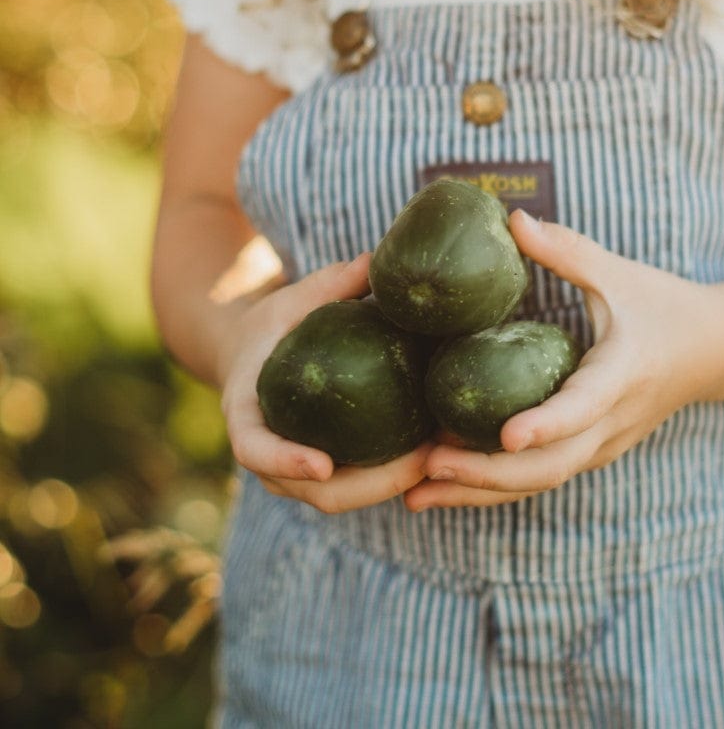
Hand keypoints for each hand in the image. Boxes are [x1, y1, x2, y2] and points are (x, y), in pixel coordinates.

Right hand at [218, 253, 432, 512]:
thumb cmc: (275, 324)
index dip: (285, 461)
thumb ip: (329, 285)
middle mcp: (268, 456)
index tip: (323, 465)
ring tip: (442, 457)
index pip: (255, 450)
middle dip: (372, 485)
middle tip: (423, 459)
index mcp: (246, 413)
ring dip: (392, 486)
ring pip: (343, 498)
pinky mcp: (326, 472)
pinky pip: (359, 486)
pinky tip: (439, 454)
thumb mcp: (293, 300)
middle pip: (316, 492)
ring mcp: (296, 471)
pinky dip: (395, 478)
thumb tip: (376, 260)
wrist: (255, 356)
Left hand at [403, 212, 718, 510]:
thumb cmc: (663, 305)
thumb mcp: (620, 273)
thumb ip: (566, 250)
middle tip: (425, 465)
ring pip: (542, 482)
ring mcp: (604, 445)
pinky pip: (543, 477)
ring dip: (480, 490)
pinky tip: (446, 482)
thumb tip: (510, 219)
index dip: (547, 424)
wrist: (714, 351)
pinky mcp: (592, 453)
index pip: (585, 407)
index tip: (505, 434)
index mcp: (625, 373)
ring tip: (416, 492)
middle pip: (552, 466)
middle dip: (487, 473)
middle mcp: (614, 422)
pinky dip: (496, 485)